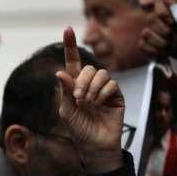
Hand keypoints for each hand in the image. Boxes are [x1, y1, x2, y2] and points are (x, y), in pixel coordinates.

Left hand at [56, 26, 124, 172]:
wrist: (95, 146)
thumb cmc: (79, 130)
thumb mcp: (67, 111)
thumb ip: (65, 91)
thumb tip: (60, 72)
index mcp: (75, 86)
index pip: (73, 62)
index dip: (70, 46)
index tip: (67, 29)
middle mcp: (90, 85)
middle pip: (88, 68)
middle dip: (82, 80)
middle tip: (78, 97)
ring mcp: (104, 89)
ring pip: (101, 73)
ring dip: (92, 87)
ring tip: (89, 102)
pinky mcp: (116, 96)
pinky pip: (111, 84)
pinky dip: (103, 93)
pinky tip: (100, 104)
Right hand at [141, 0, 176, 58]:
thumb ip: (172, 4)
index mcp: (165, 11)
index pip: (158, 4)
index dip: (164, 14)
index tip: (173, 23)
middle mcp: (154, 19)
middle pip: (151, 18)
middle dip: (164, 30)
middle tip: (174, 36)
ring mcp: (148, 32)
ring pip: (146, 32)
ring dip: (160, 41)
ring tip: (170, 47)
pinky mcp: (144, 44)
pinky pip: (144, 45)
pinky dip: (154, 50)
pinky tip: (162, 52)